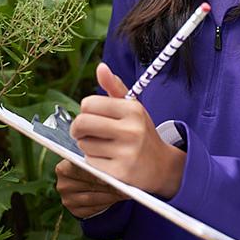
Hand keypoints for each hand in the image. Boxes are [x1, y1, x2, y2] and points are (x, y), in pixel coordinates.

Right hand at [55, 159, 128, 218]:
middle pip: (88, 185)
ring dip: (110, 195)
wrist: (85, 183)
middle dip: (108, 184)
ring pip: (92, 199)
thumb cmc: (90, 167)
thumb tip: (113, 167)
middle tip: (124, 183)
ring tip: (125, 191)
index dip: (95, 171)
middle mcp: (63, 185)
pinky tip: (117, 198)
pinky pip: (94, 208)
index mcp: (63, 168)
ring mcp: (68, 200)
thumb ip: (97, 162)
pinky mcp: (75, 211)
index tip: (110, 173)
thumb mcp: (90, 161)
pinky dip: (108, 203)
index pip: (79, 169)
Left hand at [69, 63, 186, 198]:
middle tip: (81, 131)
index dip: (85, 110)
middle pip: (82, 123)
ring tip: (101, 146)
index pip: (89, 104)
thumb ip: (114, 87)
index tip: (90, 116)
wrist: (161, 166)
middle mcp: (131, 130)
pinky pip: (90, 162)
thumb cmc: (141, 132)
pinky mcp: (120, 172)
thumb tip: (100, 67)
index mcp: (132, 109)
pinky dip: (93, 161)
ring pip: (84, 144)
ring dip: (87, 145)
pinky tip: (107, 159)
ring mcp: (127, 152)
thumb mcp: (132, 108)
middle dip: (77, 128)